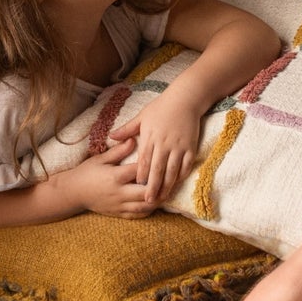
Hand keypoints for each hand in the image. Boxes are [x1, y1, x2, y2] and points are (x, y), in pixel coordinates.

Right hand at [69, 153, 160, 217]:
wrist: (74, 193)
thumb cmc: (87, 172)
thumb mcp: (101, 159)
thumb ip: (118, 151)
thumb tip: (133, 140)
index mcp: (115, 176)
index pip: (139, 171)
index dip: (152, 166)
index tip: (161, 160)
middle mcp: (119, 192)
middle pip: (145, 192)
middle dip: (158, 187)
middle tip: (169, 180)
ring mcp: (119, 205)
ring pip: (144, 207)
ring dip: (156, 201)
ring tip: (166, 193)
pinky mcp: (118, 214)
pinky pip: (137, 215)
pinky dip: (147, 210)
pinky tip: (154, 203)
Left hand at [123, 91, 205, 205]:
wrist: (185, 99)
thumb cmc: (161, 107)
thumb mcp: (142, 116)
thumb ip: (127, 129)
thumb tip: (111, 136)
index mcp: (151, 137)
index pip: (144, 161)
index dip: (141, 175)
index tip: (136, 187)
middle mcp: (164, 144)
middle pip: (158, 170)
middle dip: (153, 187)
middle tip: (148, 201)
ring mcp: (178, 147)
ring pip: (172, 171)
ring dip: (167, 186)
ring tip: (162, 198)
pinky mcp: (190, 147)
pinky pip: (186, 165)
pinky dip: (181, 176)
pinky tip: (176, 184)